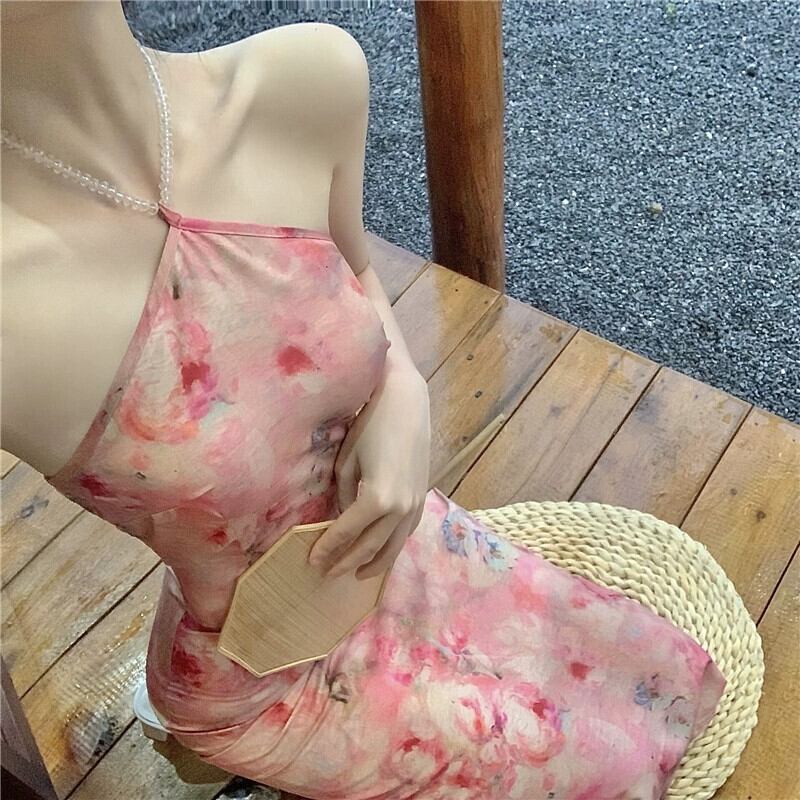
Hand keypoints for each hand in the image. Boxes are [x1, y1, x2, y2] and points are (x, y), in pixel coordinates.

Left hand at [308, 365, 430, 580]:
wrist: (406, 402)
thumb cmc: (370, 425)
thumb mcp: (347, 461)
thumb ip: (344, 496)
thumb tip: (342, 518)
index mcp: (377, 499)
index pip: (346, 533)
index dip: (328, 549)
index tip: (312, 561)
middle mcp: (400, 508)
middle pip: (370, 546)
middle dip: (347, 562)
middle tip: (327, 573)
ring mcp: (415, 504)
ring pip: (394, 546)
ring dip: (375, 563)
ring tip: (357, 575)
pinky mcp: (422, 497)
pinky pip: (407, 531)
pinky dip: (394, 546)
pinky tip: (383, 551)